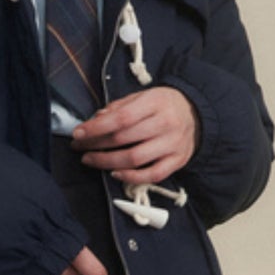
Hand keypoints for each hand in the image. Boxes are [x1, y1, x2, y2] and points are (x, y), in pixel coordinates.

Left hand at [70, 87, 199, 184]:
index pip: (121, 117)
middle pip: (124, 139)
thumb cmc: (163, 105)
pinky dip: (130, 177)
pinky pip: (151, 175)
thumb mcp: (143, 97)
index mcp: (155, 103)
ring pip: (134, 159)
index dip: (97, 127)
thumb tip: (95, 119)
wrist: (197, 114)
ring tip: (90, 160)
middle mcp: (165, 124)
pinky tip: (114, 173)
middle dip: (96, 145)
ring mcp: (172, 144)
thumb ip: (119, 107)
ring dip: (107, 162)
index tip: (78, 133)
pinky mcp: (177, 161)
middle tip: (79, 148)